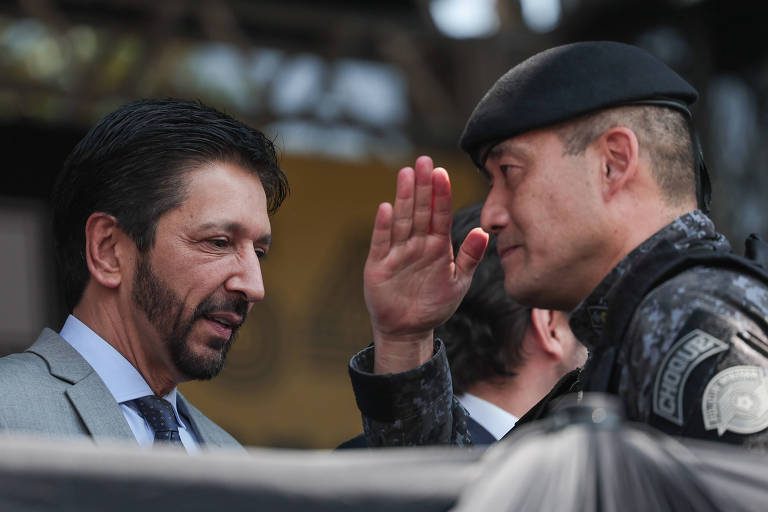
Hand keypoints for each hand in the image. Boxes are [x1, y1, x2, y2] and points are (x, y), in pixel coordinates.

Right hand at [364, 156, 487, 372]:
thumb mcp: (458, 281)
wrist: (409, 330)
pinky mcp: (379, 265)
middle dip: (423, 186)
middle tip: (424, 161)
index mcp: (437, 244)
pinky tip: (386, 208)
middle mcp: (417, 243)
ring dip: (404, 198)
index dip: (441, 194)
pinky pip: (382, 242)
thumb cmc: (435, 303)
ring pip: (402, 220)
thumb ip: (470, 257)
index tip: (442, 172)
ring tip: (406, 174)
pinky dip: (384, 227)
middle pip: (420, 210)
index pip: (440, 214)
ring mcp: (397, 252)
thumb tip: (484, 232)